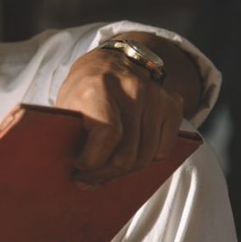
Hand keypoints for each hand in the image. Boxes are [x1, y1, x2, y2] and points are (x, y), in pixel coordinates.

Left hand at [56, 43, 185, 185]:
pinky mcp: (172, 105)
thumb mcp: (67, 105)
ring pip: (146, 156)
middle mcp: (132, 89)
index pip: (108, 135)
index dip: (93, 161)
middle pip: (128, 153)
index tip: (79, 167)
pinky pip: (164, 149)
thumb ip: (70, 136)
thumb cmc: (83, 90)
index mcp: (99, 87)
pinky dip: (146, 160)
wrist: (111, 61)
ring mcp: (156, 96)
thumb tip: (78, 180)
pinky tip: (128, 156)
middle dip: (106, 174)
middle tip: (89, 179)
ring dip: (125, 172)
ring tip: (106, 171)